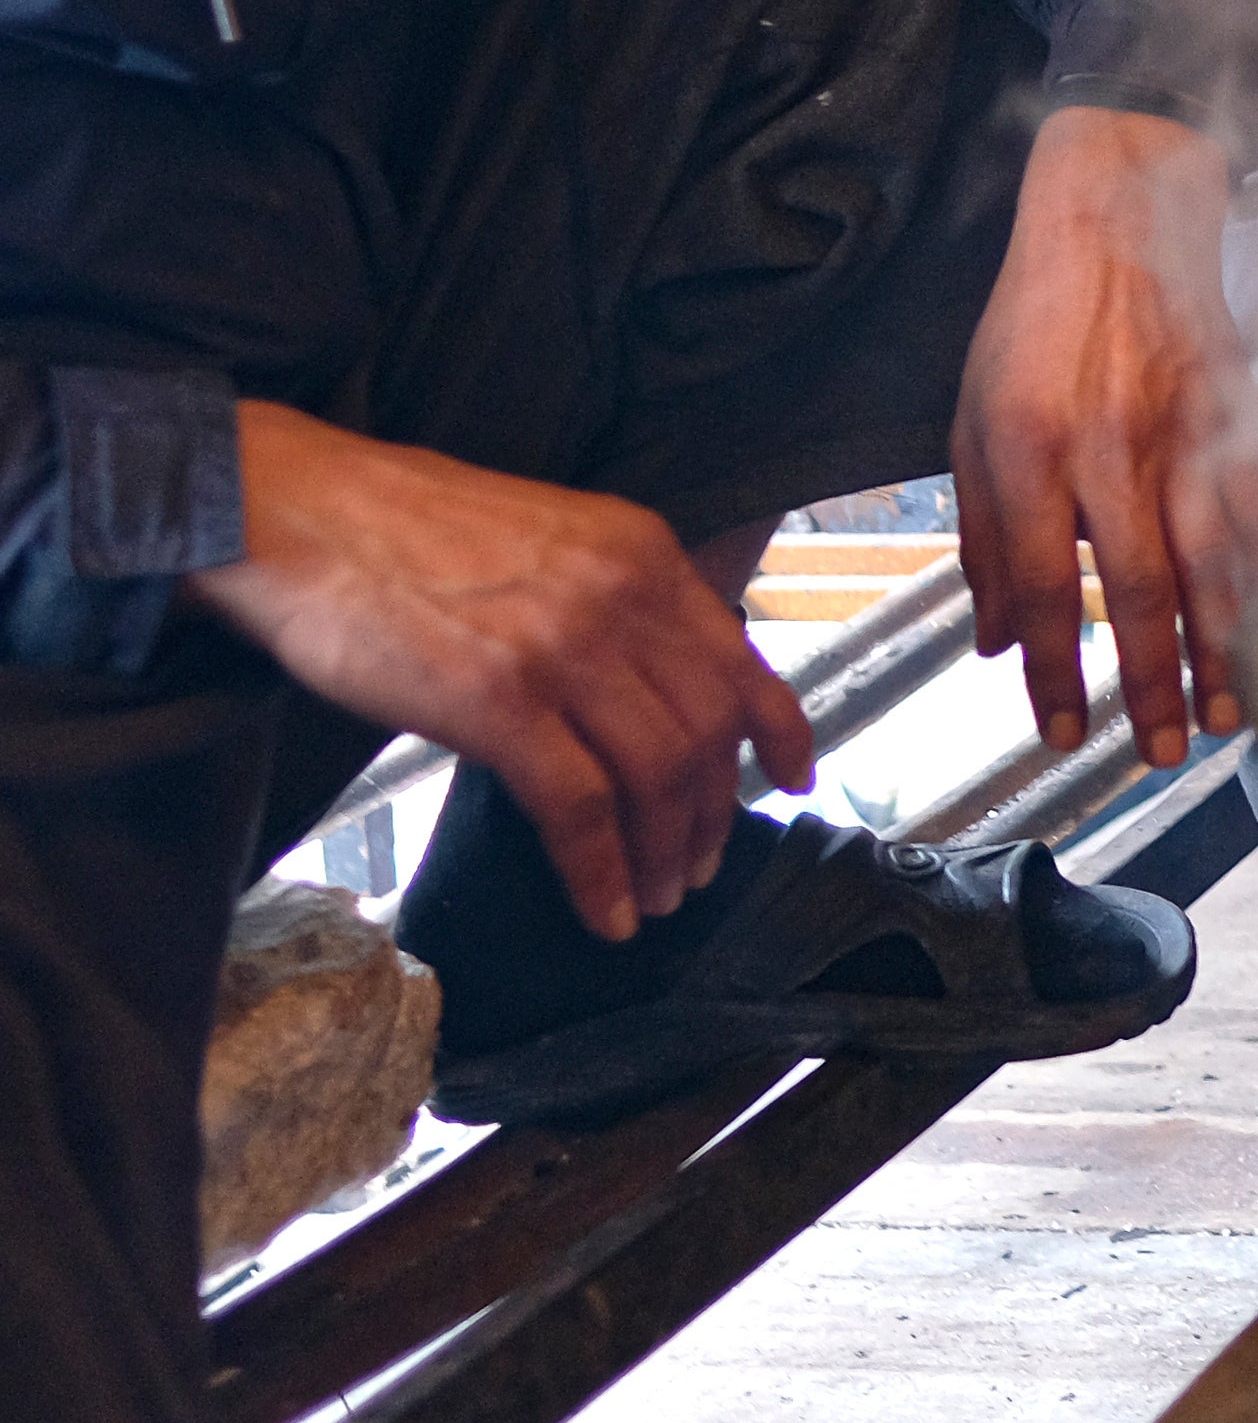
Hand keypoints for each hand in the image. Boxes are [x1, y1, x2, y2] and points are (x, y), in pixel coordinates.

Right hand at [189, 406, 813, 942]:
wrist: (298, 513)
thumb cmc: (403, 534)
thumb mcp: (548, 541)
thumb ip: (611, 603)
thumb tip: (649, 693)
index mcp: (641, 553)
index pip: (739, 659)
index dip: (779, 730)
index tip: (795, 780)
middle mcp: (621, 596)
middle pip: (705, 730)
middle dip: (712, 813)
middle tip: (700, 867)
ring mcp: (563, 648)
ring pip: (657, 774)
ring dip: (666, 852)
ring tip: (656, 898)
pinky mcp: (498, 701)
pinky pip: (580, 807)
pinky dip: (601, 871)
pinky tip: (604, 909)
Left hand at [955, 106, 1257, 770]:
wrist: (1115, 217)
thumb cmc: (1031, 324)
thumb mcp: (972, 422)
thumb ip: (984, 535)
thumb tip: (994, 640)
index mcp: (1028, 451)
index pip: (1045, 588)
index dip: (1054, 672)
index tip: (1062, 736)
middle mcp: (1107, 449)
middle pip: (1140, 591)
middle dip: (1151, 685)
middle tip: (1158, 756)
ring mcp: (1180, 430)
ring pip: (1210, 561)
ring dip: (1218, 650)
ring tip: (1221, 719)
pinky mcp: (1231, 411)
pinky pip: (1254, 508)